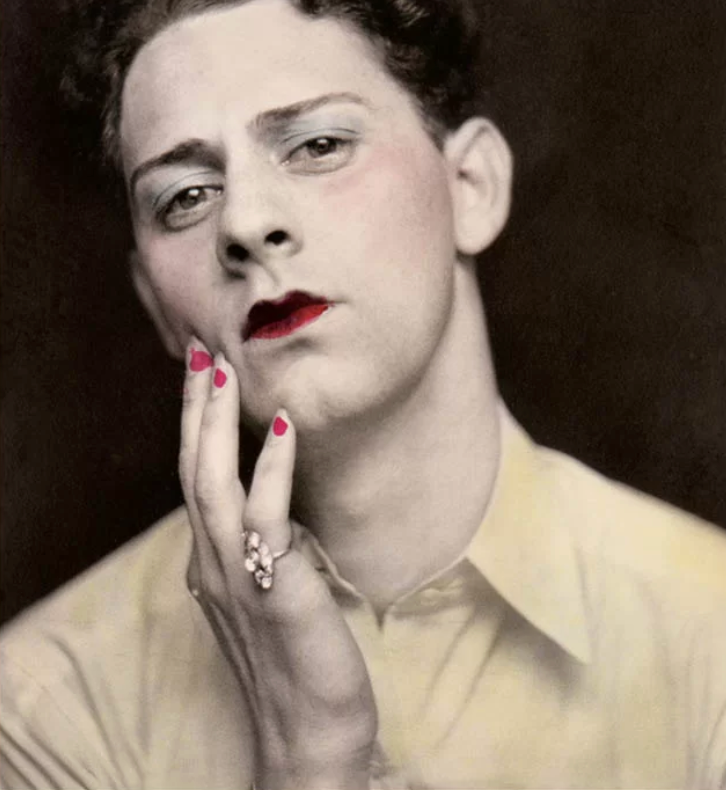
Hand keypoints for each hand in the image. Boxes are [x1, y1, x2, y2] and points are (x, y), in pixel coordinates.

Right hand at [179, 339, 376, 789]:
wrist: (310, 732)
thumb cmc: (298, 661)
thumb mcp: (268, 594)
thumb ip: (260, 551)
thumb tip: (271, 515)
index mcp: (211, 561)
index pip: (195, 479)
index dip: (196, 426)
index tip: (204, 376)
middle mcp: (212, 562)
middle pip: (192, 469)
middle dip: (195, 408)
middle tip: (200, 352)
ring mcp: (236, 574)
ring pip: (212, 482)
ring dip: (216, 422)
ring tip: (222, 370)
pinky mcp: (272, 584)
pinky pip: (265, 514)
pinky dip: (270, 465)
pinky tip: (282, 426)